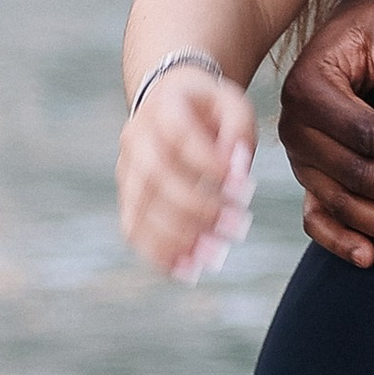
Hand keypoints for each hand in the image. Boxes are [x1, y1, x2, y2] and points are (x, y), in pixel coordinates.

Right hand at [119, 65, 258, 282]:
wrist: (171, 105)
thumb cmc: (210, 109)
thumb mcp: (233, 104)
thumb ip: (239, 129)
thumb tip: (237, 169)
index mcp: (164, 106)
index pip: (179, 135)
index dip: (208, 163)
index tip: (245, 185)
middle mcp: (137, 138)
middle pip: (156, 178)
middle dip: (199, 208)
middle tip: (238, 227)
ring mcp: (127, 169)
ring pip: (140, 209)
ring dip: (178, 238)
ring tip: (215, 257)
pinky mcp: (129, 197)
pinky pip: (133, 230)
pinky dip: (158, 254)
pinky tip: (188, 270)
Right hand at [277, 0, 373, 270]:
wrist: (347, 33)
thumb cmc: (372, 26)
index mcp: (309, 90)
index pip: (365, 133)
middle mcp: (294, 128)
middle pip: (355, 175)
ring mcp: (299, 158)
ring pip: (341, 203)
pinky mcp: (308, 177)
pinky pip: (317, 216)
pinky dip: (339, 240)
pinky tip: (370, 258)